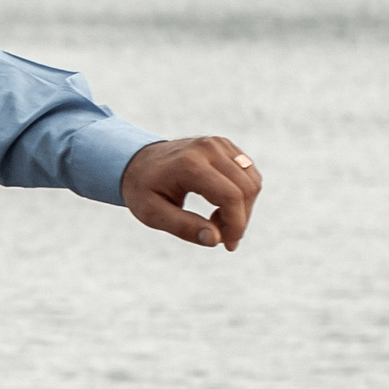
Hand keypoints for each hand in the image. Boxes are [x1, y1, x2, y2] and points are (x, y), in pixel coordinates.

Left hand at [121, 135, 261, 251]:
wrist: (136, 162)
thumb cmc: (143, 190)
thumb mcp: (152, 213)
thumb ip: (183, 227)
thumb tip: (215, 239)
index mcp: (189, 164)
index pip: (230, 196)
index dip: (235, 224)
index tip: (228, 245)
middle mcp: (208, 148)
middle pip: (245, 189)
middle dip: (240, 219)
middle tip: (221, 237)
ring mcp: (218, 144)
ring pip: (252, 181)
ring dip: (243, 207)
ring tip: (217, 221)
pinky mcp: (225, 145)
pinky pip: (248, 173)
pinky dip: (242, 194)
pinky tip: (220, 206)